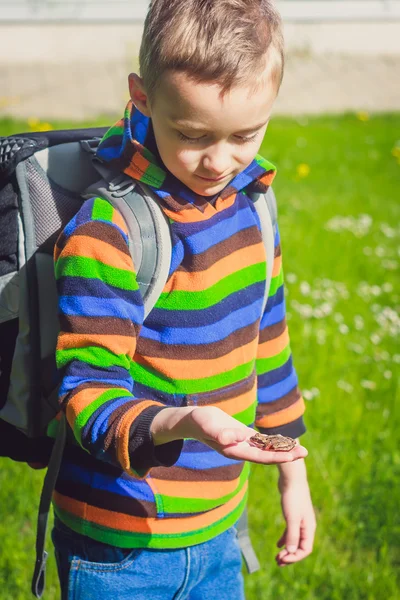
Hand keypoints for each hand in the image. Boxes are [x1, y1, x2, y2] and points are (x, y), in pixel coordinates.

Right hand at [152, 405, 307, 465]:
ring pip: (267, 448)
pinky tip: (285, 440)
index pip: (260, 456)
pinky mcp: (243, 436)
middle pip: (267, 454)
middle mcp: (241, 449)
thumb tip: (232, 438)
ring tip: (300, 448)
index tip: (292, 457)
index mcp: (235, 449)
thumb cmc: (199, 423)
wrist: (192, 421)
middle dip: (286, 455)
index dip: (277, 456)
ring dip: (283, 449)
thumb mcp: (208, 426)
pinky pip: (262, 441)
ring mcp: (243, 443)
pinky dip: (274, 441)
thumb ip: (219, 433)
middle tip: (305, 453)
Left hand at [275, 461, 315, 564]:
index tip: (282, 559)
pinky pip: (290, 532)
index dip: (294, 557)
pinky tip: (278, 545)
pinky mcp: (293, 515)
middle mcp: (306, 526)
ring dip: (287, 550)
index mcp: (309, 528)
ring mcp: (300, 521)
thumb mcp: (292, 518)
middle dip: (290, 556)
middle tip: (277, 562)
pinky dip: (285, 539)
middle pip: (300, 547)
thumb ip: (292, 535)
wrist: (291, 479)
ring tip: (277, 558)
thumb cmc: (293, 497)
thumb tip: (290, 552)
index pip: (305, 550)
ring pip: (294, 541)